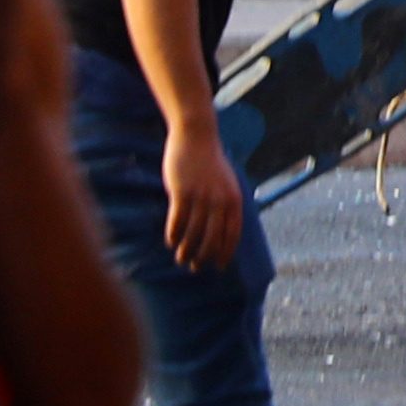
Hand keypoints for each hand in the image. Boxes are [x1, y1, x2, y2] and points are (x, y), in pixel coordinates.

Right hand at [161, 123, 245, 271]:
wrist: (197, 137)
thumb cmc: (210, 163)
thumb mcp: (226, 184)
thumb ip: (225, 204)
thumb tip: (221, 227)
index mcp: (234, 200)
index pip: (232, 234)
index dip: (225, 252)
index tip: (219, 267)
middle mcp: (221, 200)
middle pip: (213, 237)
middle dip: (204, 256)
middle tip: (194, 267)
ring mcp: (202, 196)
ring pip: (194, 232)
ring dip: (187, 249)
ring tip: (181, 259)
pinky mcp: (183, 192)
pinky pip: (178, 220)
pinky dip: (174, 233)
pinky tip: (170, 241)